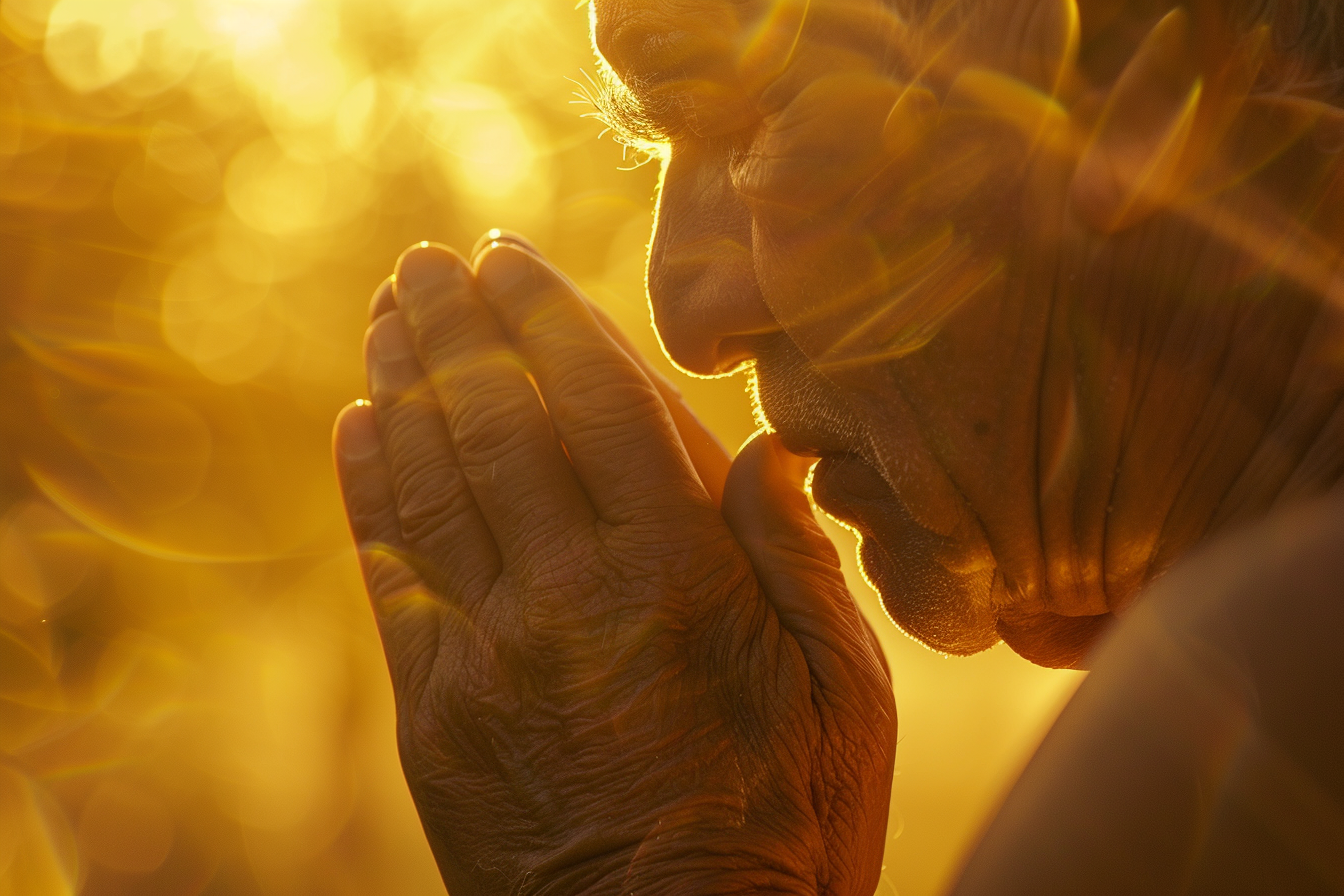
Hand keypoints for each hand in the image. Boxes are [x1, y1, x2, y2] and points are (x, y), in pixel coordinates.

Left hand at [333, 238, 895, 895]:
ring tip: (386, 314)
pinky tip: (360, 425)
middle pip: (498, 422)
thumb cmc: (784, 832)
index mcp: (682, 578)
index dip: (548, 316)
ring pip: (432, 481)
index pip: (599, 405)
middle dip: (456, 325)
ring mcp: (490, 653)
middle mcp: (574, 595)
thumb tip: (765, 450)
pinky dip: (371, 488)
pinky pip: (391, 573)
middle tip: (427, 260)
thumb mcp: (844, 700)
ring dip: (402, 382)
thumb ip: (798, 563)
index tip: (510, 253)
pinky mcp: (434, 713)